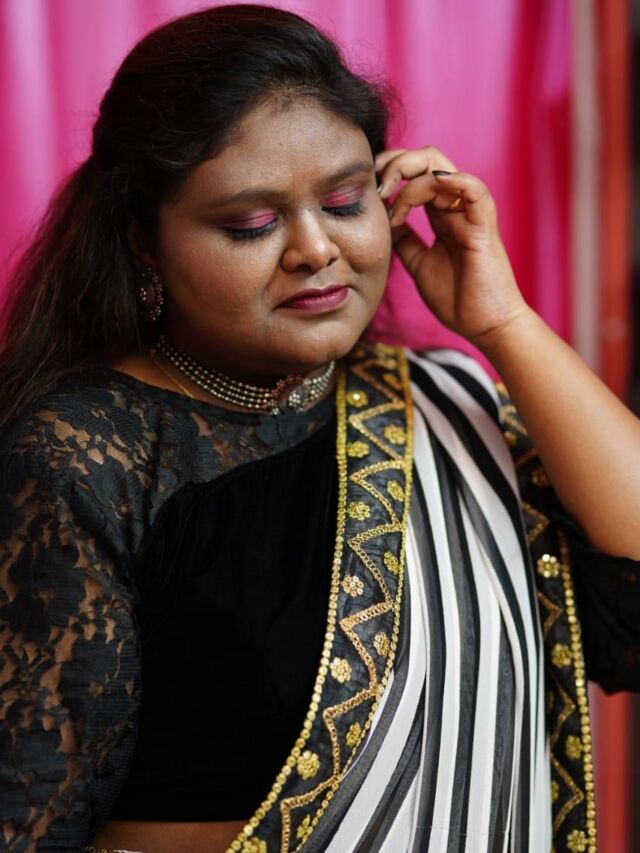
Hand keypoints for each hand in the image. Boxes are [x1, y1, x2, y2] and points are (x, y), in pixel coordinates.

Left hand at [375, 145, 530, 346]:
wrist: (485, 326)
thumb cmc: (458, 298)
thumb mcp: (418, 264)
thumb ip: (404, 240)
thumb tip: (382, 220)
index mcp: (442, 214)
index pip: (416, 173)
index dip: (390, 170)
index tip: (368, 185)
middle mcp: (456, 207)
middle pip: (427, 160)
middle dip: (396, 163)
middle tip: (376, 183)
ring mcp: (470, 214)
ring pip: (441, 168)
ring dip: (408, 177)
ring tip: (389, 199)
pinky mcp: (483, 226)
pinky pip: (474, 190)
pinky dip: (452, 180)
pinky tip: (429, 184)